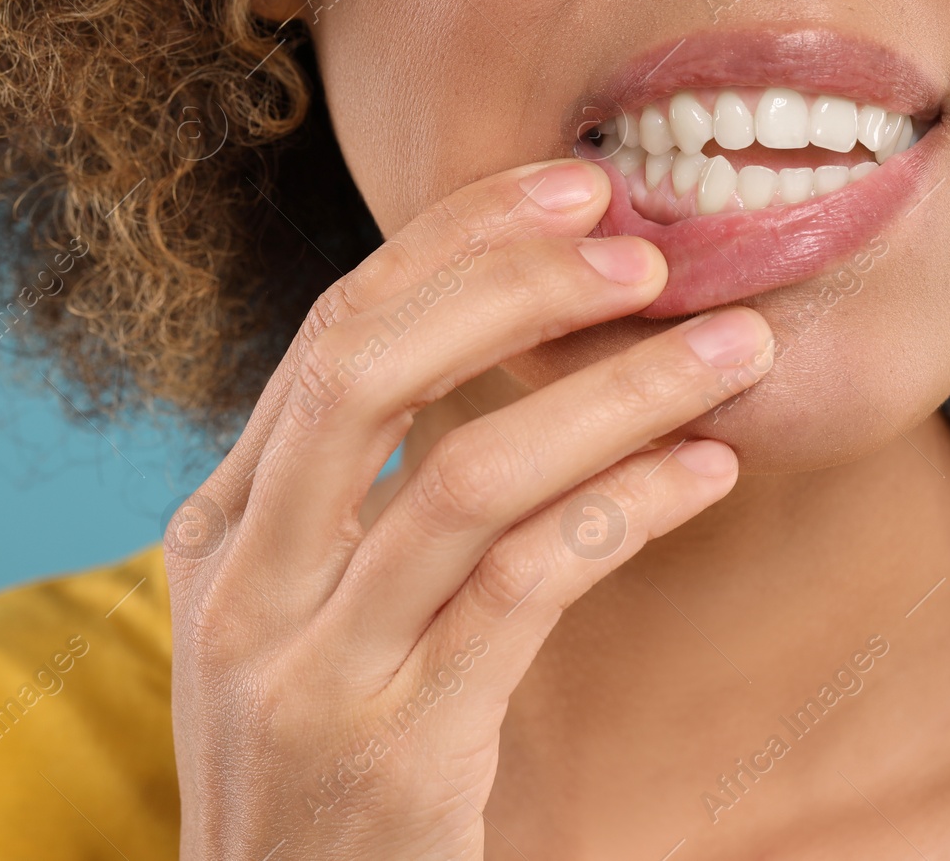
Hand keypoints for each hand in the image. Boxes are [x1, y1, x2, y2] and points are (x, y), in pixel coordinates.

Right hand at [167, 158, 773, 859]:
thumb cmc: (315, 760)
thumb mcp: (292, 618)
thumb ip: (346, 499)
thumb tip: (482, 350)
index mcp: (218, 529)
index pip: (333, 334)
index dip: (454, 243)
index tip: (570, 188)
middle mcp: (245, 584)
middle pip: (370, 370)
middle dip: (515, 284)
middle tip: (647, 252)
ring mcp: (313, 669)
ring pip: (468, 479)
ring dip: (616, 397)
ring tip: (731, 354)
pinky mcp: (400, 746)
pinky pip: (527, 588)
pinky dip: (628, 509)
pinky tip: (706, 472)